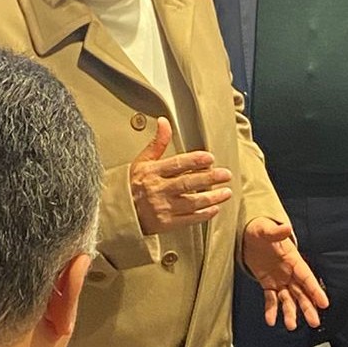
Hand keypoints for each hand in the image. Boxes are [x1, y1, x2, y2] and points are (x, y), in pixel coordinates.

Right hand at [129, 118, 232, 234]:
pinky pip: (189, 219)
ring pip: (191, 202)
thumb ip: (157, 143)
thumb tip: (164, 121)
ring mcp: (162, 208)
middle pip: (187, 183)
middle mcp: (157, 190)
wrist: (120, 213)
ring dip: (211, 197)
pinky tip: (215, 208)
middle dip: (209, 178)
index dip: (194, 160)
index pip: (176, 164)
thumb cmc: (133, 185)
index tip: (210, 158)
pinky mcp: (166, 224)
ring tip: (226, 192)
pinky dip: (204, 215)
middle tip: (225, 174)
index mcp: (151, 172)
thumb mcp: (142, 161)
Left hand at [242, 217, 328, 330]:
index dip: (315, 290)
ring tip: (291, 326)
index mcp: (293, 260)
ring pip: (288, 299)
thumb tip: (286, 227)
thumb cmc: (260, 230)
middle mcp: (289, 273)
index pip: (307, 277)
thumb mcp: (265, 230)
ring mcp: (279, 280)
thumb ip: (275, 232)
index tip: (324, 304)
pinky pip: (270, 299)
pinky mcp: (268, 284)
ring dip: (290, 312)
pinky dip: (271, 310)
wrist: (249, 236)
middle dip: (308, 307)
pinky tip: (270, 321)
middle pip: (301, 293)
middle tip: (314, 322)